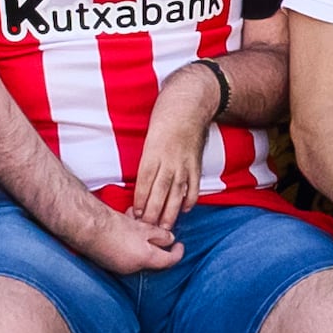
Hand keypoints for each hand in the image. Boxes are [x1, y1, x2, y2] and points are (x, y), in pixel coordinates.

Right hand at [74, 193, 185, 275]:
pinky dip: (128, 241)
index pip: (168, 261)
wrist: (87, 227)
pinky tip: (124, 223)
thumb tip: (169, 239)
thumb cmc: (114, 226)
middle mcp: (132, 268)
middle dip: (156, 243)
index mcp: (145, 259)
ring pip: (137, 253)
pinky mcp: (108, 261)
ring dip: (141, 239)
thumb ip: (159, 235)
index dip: (177, 253)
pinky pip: (124, 252)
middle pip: (152, 258)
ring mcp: (119, 266)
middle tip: (157, 230)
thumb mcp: (143, 227)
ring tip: (137, 220)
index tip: (180, 245)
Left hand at [128, 73, 216, 231]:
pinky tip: (184, 209)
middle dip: (154, 213)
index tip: (136, 215)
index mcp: (153, 153)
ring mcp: (184, 163)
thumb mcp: (148, 137)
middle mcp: (169, 160)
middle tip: (148, 228)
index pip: (145, 183)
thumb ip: (146, 160)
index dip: (141, 201)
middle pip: (160, 192)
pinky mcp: (196, 163)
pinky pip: (193, 186)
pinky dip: (189, 199)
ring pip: (176, 193)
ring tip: (165, 227)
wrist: (189, 104)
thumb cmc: (165, 118)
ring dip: (170, 212)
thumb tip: (141, 184)